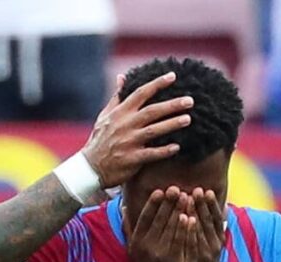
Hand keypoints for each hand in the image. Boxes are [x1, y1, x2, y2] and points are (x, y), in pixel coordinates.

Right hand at [82, 73, 193, 187]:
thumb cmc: (100, 140)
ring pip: (154, 130)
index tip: (172, 76)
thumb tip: (122, 77)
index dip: (157, 84)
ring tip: (188, 119)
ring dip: (171, 124)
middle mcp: (125, 125)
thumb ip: (116, 97)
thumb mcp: (104, 116)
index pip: (140, 93)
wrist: (90, 167)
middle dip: (172, 105)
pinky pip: (151, 154)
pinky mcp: (132, 159)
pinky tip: (177, 147)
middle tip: (190, 100)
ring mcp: (129, 142)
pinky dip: (164, 150)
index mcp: (120, 113)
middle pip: (152, 111)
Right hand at [129, 187, 193, 261]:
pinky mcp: (172, 260)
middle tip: (176, 188)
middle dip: (168, 203)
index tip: (160, 190)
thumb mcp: (132, 248)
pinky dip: (184, 228)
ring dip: (179, 211)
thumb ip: (128, 227)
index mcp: (137, 240)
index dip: (153, 204)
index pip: (145, 217)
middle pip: (159, 219)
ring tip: (186, 196)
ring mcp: (160, 253)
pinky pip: (179, 241)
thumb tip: (123, 206)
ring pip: (170, 228)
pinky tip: (190, 217)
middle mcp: (147, 245)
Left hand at [180, 188, 224, 261]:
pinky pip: (191, 243)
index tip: (206, 191)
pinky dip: (190, 230)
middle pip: (209, 222)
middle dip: (202, 204)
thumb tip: (224, 208)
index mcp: (219, 241)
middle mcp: (214, 247)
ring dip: (195, 213)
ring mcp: (205, 255)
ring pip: (201, 230)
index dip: (212, 205)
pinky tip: (185, 218)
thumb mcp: (211, 246)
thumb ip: (214, 229)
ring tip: (189, 198)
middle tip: (196, 189)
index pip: (217, 219)